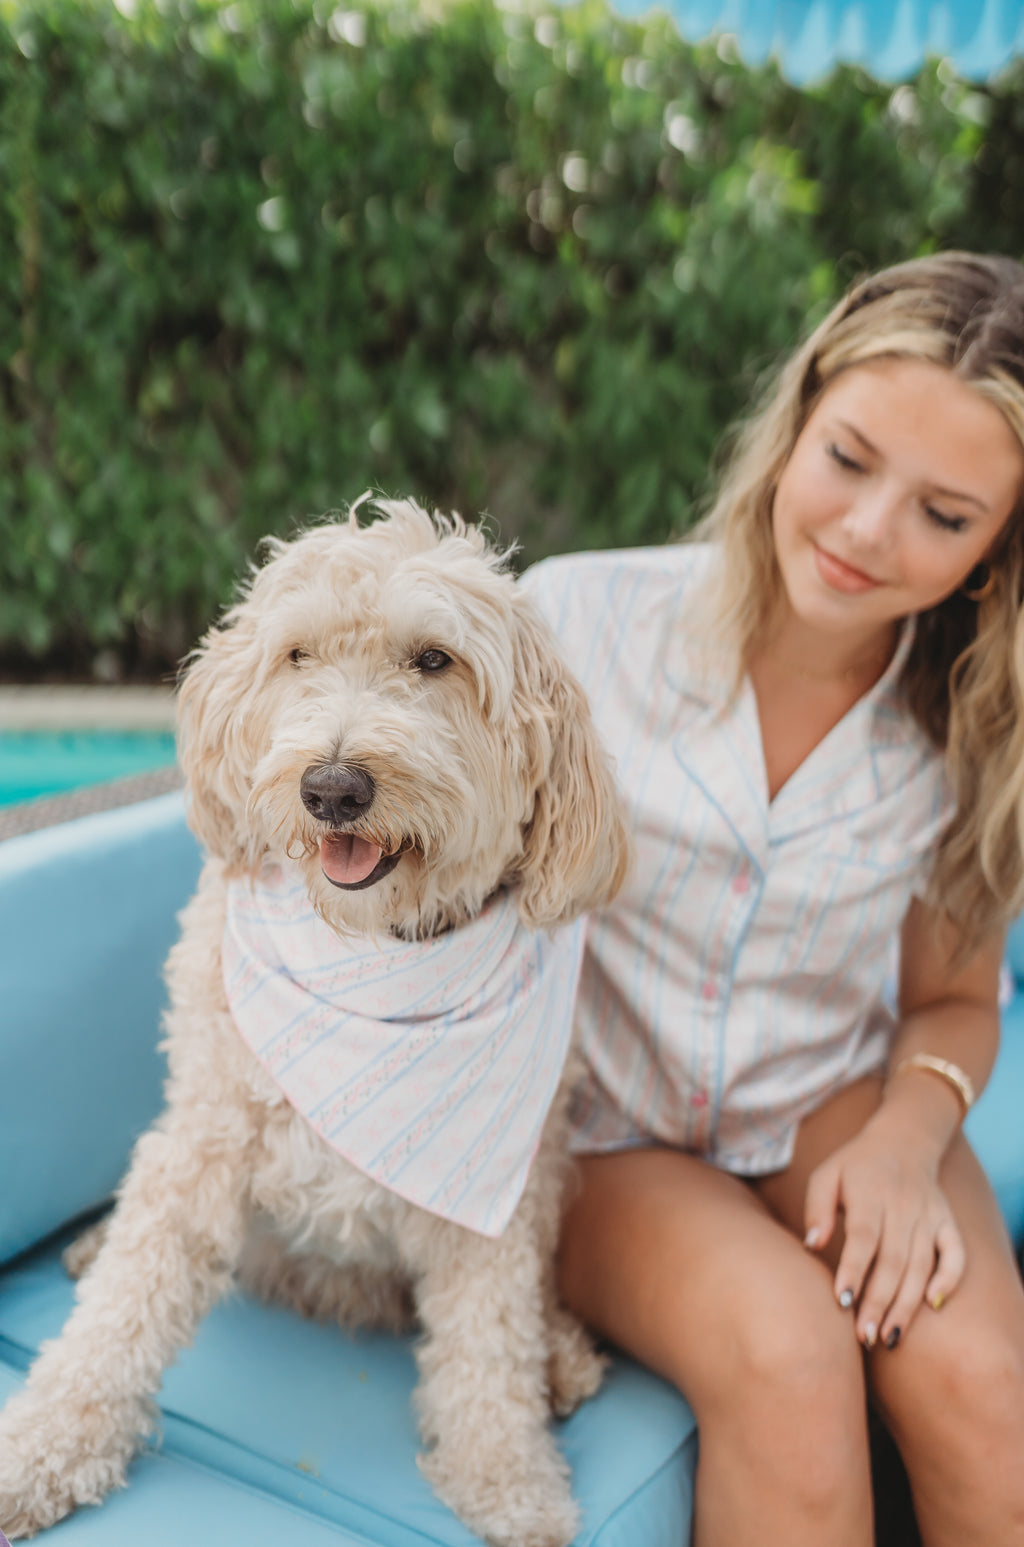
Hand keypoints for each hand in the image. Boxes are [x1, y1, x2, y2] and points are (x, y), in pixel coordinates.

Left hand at [803, 1116, 964, 1347]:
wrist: (903, 1141)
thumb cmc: (854, 1167)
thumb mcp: (826, 1175)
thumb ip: (817, 1208)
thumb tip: (812, 1245)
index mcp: (870, 1192)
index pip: (864, 1237)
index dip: (854, 1270)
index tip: (842, 1302)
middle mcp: (903, 1206)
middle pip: (894, 1260)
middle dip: (879, 1301)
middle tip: (864, 1336)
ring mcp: (929, 1215)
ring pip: (922, 1265)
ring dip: (907, 1303)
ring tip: (888, 1336)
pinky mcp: (947, 1222)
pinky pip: (956, 1253)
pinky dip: (949, 1278)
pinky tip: (934, 1304)